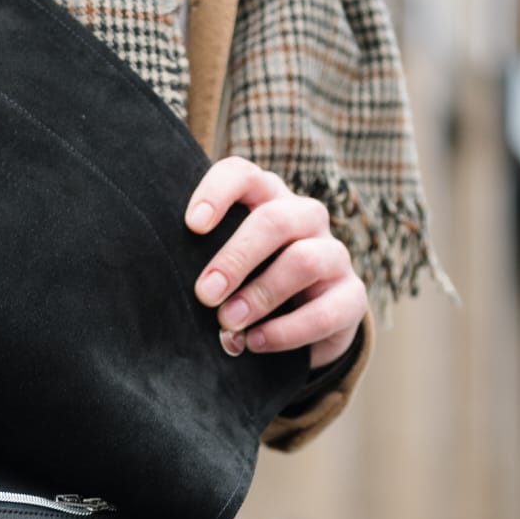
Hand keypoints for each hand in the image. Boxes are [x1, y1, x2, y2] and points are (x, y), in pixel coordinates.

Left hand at [184, 157, 366, 367]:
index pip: (243, 175)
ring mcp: (334, 254)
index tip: (192, 226)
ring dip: (262, 294)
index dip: (218, 193)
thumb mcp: (222, 267)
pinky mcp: (352, 296)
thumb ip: (203, 265)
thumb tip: (167, 287)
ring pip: (305, 260)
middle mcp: (304, 218)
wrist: (301, 326)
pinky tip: (255, 343)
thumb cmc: (244, 285)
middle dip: (236, 258)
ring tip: (229, 322)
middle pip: (276, 220)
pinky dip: (287, 331)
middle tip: (205, 294)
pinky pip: (327, 311)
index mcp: (265, 199)